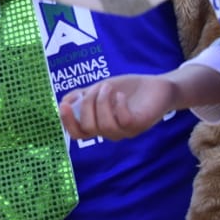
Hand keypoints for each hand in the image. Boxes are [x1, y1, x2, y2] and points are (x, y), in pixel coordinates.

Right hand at [60, 74, 180, 139]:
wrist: (155, 86)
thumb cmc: (127, 89)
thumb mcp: (99, 89)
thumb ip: (82, 96)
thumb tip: (63, 101)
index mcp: (98, 124)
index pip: (77, 133)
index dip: (68, 122)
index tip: (64, 105)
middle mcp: (110, 132)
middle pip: (88, 128)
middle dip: (88, 104)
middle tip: (98, 87)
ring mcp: (125, 131)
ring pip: (104, 125)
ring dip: (102, 101)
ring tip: (109, 86)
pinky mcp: (139, 125)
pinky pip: (123, 120)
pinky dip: (118, 105)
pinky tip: (121, 95)